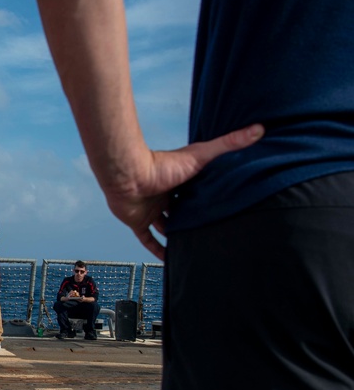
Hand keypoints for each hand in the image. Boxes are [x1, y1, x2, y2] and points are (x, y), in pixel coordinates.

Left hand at [101, 124, 263, 259]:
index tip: (228, 208)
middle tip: (214, 232)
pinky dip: (157, 249)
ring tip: (196, 247)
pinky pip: (147, 239)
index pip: (198, 191)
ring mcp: (150, 209)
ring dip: (177, 235)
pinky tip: (169, 260)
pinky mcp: (138, 221)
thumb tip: (259, 129)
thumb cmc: (163, 164)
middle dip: (195, 219)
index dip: (211, 198)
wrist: (129, 176)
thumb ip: (229, 143)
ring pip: (166, 225)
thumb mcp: (202, 154)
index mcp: (180, 180)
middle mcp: (165, 195)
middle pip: (183, 209)